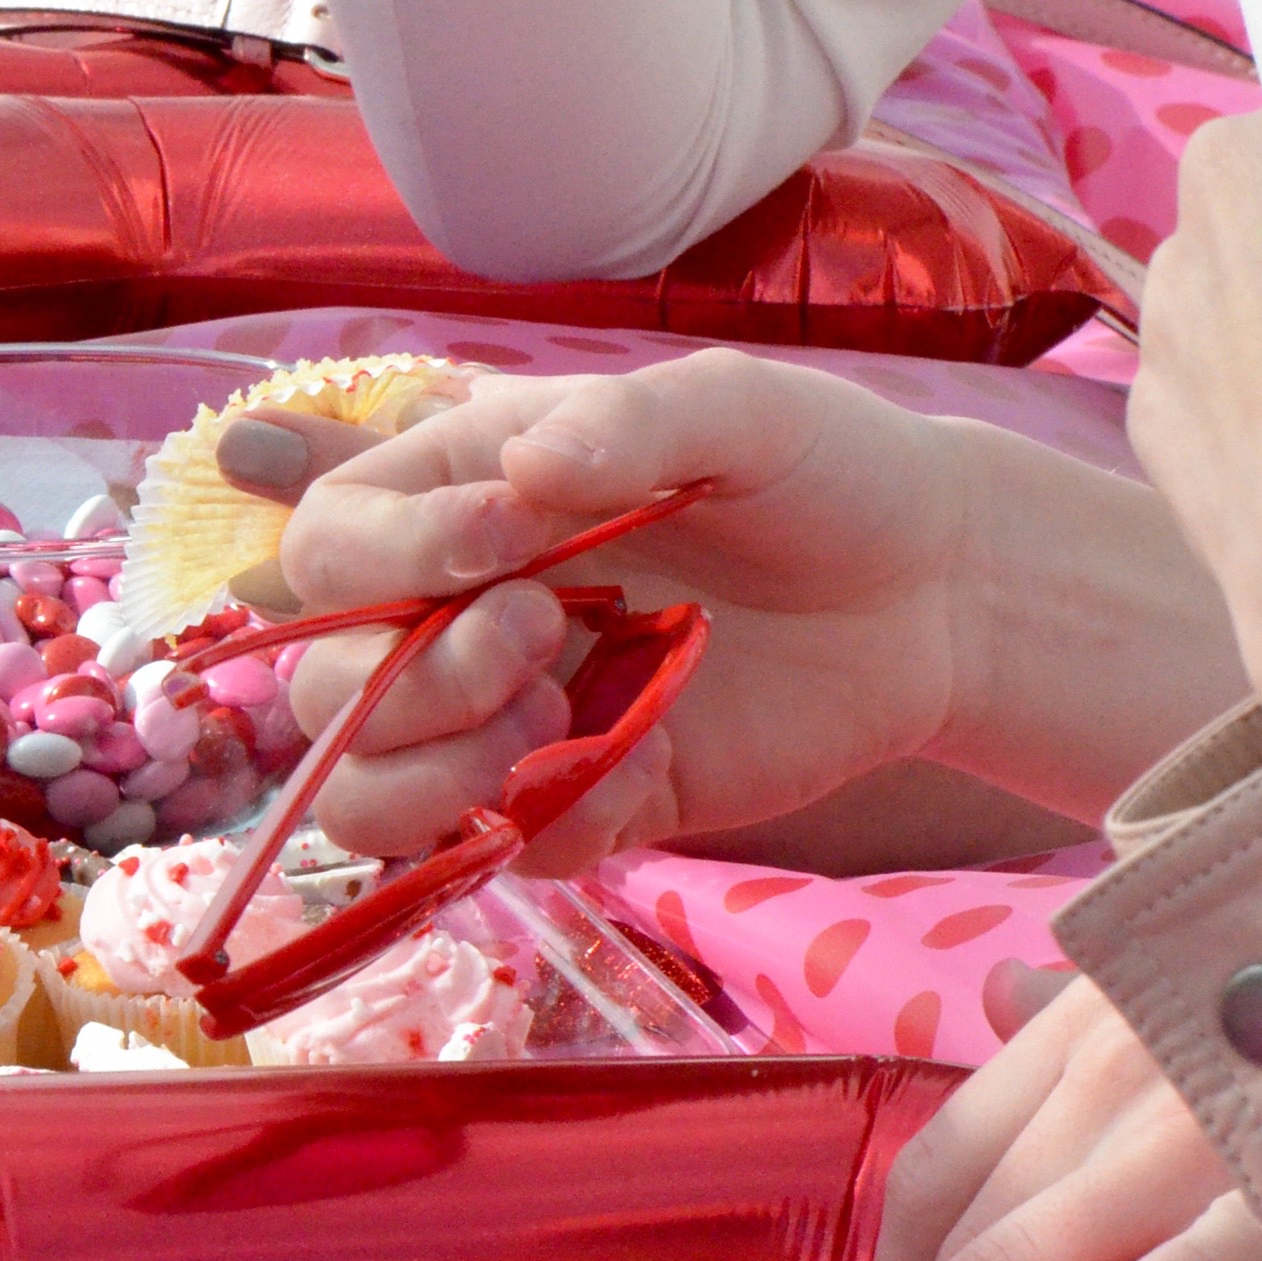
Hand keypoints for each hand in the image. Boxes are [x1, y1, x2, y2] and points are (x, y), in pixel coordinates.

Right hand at [260, 349, 986, 869]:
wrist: (938, 588)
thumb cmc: (823, 470)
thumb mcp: (738, 407)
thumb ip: (628, 420)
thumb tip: (530, 467)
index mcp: (458, 504)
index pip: (329, 548)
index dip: (389, 556)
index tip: (511, 535)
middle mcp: (458, 620)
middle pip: (323, 695)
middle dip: (417, 679)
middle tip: (545, 630)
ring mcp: (511, 725)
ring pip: (368, 801)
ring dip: (439, 777)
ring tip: (555, 720)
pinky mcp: (581, 802)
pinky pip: (505, 853)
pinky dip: (558, 820)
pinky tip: (651, 760)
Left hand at [872, 976, 1261, 1260]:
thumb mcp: (1179, 966)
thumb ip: (1084, 998)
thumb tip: (990, 994)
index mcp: (1091, 1022)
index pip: (947, 1152)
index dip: (902, 1242)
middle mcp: (1126, 1064)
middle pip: (988, 1207)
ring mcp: (1211, 1117)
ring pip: (1061, 1228)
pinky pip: (1227, 1238)